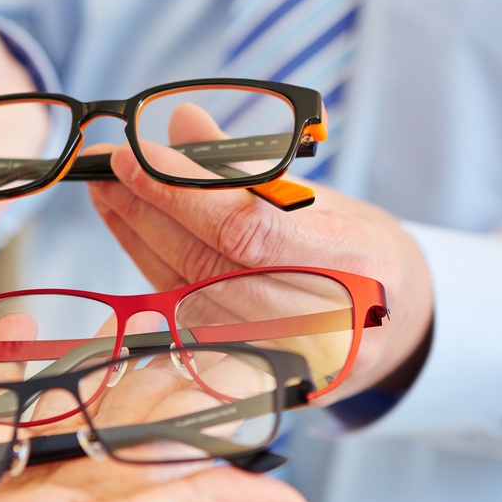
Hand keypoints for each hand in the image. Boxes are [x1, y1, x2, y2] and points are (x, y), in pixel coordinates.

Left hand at [88, 104, 433, 403]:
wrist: (398, 327)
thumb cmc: (360, 252)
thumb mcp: (325, 197)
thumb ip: (250, 167)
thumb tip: (180, 123)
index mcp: (358, 265)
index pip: (247, 228)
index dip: (180, 191)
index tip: (133, 153)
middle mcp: (324, 324)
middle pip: (207, 263)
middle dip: (145, 209)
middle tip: (103, 168)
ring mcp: (287, 361)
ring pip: (187, 294)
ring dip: (138, 239)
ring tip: (107, 194)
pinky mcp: (255, 378)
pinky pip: (186, 320)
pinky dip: (152, 272)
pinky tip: (130, 234)